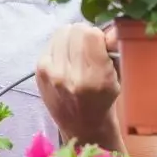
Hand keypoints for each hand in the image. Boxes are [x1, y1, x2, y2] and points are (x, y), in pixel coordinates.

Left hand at [36, 23, 120, 142]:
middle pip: (75, 29)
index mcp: (95, 78)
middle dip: (85, 34)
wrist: (82, 127)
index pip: (91, 33)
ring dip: (71, 38)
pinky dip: (59, 46)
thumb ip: (114, 50)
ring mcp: (51, 74)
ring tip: (77, 53)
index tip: (102, 45)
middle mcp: (70, 76)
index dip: (98, 35)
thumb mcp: (117, 77)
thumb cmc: (104, 101)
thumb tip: (110, 28)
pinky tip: (66, 59)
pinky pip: (50, 42)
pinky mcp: (38, 72)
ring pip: (61, 32)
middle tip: (90, 48)